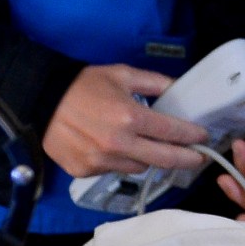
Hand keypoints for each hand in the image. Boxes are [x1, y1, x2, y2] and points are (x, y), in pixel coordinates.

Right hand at [44, 65, 209, 177]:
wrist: (41, 100)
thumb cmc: (83, 84)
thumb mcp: (122, 74)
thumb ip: (155, 82)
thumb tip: (180, 88)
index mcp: (131, 117)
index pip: (173, 133)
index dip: (193, 136)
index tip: (203, 137)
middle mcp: (119, 144)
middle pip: (165, 159)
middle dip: (187, 159)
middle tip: (199, 158)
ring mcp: (101, 161)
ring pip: (140, 167)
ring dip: (151, 159)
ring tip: (154, 149)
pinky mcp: (86, 171)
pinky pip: (115, 170)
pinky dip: (122, 161)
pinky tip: (119, 149)